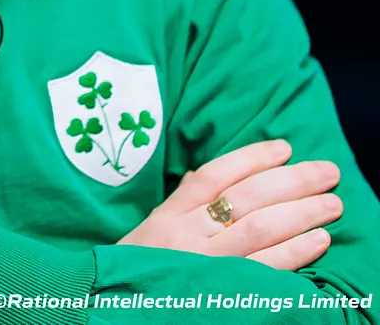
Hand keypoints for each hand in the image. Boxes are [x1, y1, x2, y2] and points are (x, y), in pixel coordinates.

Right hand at [119, 140, 342, 268]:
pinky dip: (295, 251)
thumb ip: (181, 205)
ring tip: (332, 203)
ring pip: (258, 227)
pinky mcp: (221, 289)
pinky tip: (318, 240)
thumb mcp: (152, 231)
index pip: (213, 176)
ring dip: (301, 212)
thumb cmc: (141, 268)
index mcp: (168, 215)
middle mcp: (185, 234)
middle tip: (327, 172)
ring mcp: (204, 262)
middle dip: (291, 181)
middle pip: (244, 197)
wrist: (120, 304)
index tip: (284, 148)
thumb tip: (207, 176)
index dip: (251, 158)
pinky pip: (264, 267)